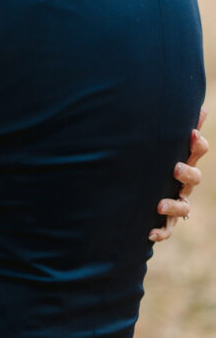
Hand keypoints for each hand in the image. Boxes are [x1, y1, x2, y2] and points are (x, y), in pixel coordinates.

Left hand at [149, 109, 208, 241]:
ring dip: (173, 206)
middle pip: (195, 178)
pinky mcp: (165, 222)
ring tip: (158, 205)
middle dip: (187, 173)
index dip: (197, 144)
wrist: (139, 197)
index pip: (197, 151)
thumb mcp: (160, 146)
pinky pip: (167, 230)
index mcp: (183, 162)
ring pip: (183, 207)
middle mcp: (183, 184)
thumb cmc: (153, 166)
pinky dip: (160, 232)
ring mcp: (176, 203)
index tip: (191, 134)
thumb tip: (196, 104)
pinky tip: (150, 233)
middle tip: (175, 168)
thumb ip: (173, 127)